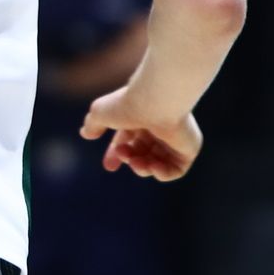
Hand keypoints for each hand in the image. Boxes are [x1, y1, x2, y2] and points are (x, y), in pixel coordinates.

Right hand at [79, 86, 202, 180]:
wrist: (155, 100)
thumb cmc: (128, 104)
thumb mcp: (101, 113)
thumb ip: (92, 123)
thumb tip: (85, 134)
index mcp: (139, 118)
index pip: (128, 141)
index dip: (116, 154)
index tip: (109, 166)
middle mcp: (157, 127)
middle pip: (141, 153)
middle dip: (129, 159)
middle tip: (125, 156)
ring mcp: (174, 139)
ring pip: (157, 163)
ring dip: (143, 168)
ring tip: (138, 163)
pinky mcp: (188, 148)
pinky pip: (176, 170)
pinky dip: (163, 174)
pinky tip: (153, 168)